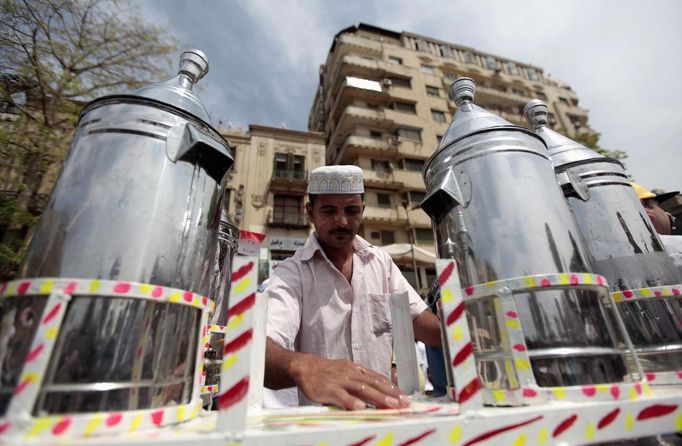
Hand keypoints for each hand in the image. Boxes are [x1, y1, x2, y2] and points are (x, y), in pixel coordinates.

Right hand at [291, 355, 410, 410]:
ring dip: (378, 397)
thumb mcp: (347, 371)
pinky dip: (351, 401)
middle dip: (391, 394)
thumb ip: (362, 380)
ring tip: (391, 405)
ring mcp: (340, 381)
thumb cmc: (328, 373)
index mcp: (356, 370)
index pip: (378, 378)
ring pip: (362, 388)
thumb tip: (381, 389)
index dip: (392, 388)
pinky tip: (360, 407)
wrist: (305, 367)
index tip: (405, 397)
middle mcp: (351, 374)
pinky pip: (341, 396)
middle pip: (374, 383)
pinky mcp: (328, 389)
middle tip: (404, 403)